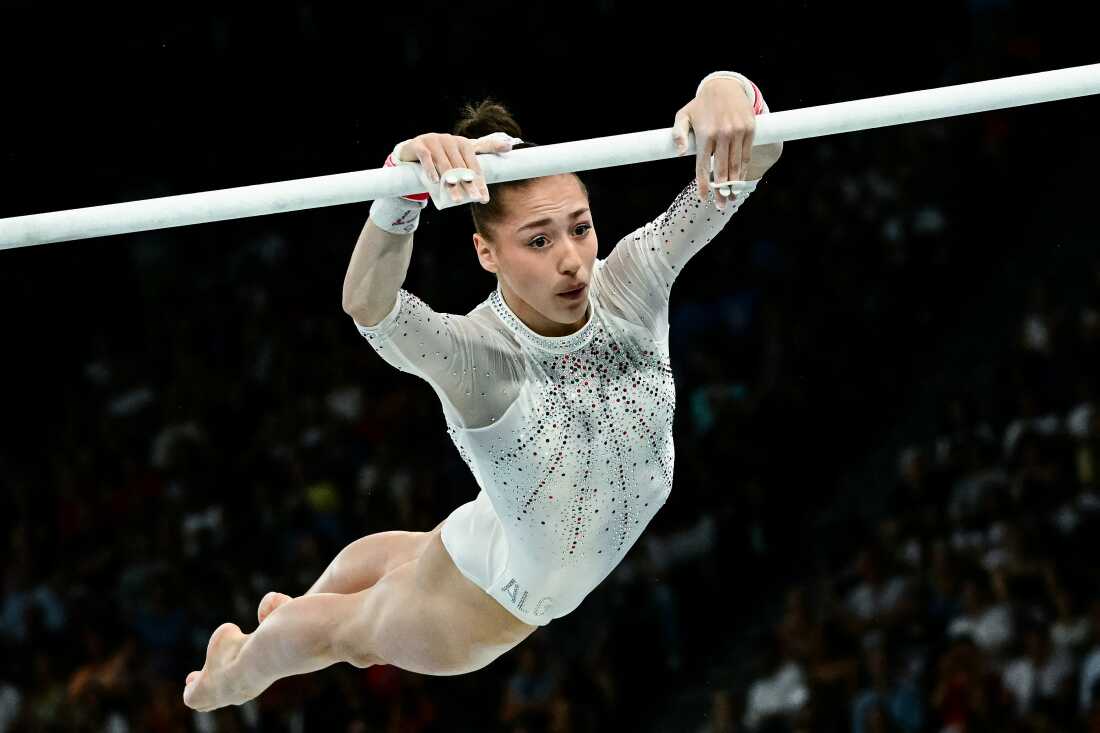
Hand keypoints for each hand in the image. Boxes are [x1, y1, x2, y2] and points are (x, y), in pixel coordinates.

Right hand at [397, 133, 518, 201]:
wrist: (414, 150)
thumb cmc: (443, 156)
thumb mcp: (461, 156)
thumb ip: (482, 153)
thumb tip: (509, 146)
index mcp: (463, 143)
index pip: (474, 165)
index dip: (480, 181)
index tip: (483, 198)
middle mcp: (450, 140)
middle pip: (461, 167)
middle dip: (468, 185)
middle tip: (473, 199)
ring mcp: (434, 141)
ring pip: (445, 164)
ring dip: (451, 183)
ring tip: (456, 199)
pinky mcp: (419, 144)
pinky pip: (426, 157)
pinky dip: (431, 169)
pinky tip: (436, 181)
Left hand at [672, 78, 782, 205]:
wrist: (725, 86)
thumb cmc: (701, 105)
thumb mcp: (683, 115)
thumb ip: (678, 134)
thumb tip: (680, 153)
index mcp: (705, 134)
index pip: (703, 165)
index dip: (703, 184)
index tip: (704, 198)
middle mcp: (722, 135)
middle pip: (721, 169)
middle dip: (721, 190)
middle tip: (720, 205)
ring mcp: (738, 132)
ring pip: (736, 164)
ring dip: (734, 184)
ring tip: (731, 198)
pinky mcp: (750, 130)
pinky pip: (746, 155)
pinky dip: (743, 170)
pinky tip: (740, 181)